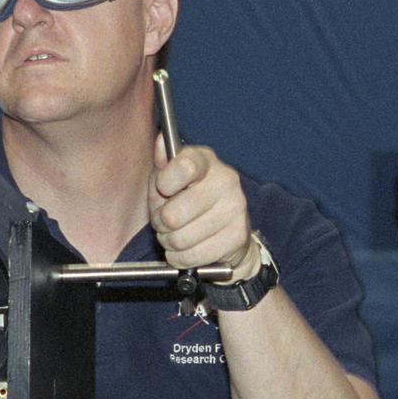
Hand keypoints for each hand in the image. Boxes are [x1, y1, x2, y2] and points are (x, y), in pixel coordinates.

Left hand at [148, 135, 257, 280]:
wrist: (225, 229)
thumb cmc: (188, 199)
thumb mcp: (168, 179)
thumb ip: (161, 164)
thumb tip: (160, 141)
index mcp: (205, 160)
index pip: (184, 167)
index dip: (164, 183)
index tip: (163, 189)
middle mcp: (225, 180)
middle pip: (172, 215)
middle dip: (160, 224)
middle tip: (165, 222)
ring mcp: (235, 208)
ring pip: (179, 239)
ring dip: (169, 242)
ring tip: (176, 234)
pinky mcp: (238, 235)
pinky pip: (192, 255)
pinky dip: (181, 257)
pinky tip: (188, 248)